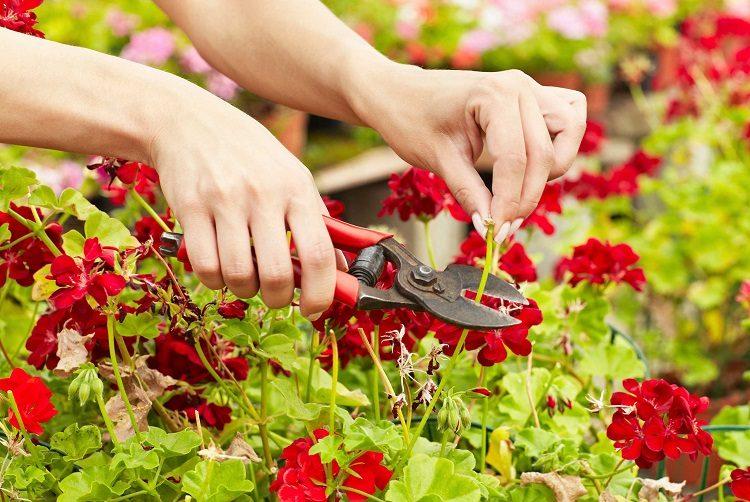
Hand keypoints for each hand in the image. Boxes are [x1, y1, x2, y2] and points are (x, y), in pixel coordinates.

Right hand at [148, 88, 335, 316]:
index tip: (314, 309)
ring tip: (245, 279)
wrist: (187, 122)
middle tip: (274, 297)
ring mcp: (225, 201)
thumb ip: (316, 220)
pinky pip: (205, 266)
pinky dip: (214, 280)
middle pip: (278, 274)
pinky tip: (218, 269)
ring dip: (244, 290)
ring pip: (239, 276)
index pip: (319, 254)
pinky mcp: (190, 208)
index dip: (321, 293)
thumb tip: (340, 269)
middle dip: (278, 300)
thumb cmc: (248, 154)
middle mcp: (264, 194)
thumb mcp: (291, 175)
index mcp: (297, 188)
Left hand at [352, 64, 586, 240]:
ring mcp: (530, 87)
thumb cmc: (412, 119)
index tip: (496, 233)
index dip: (509, 203)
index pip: (515, 160)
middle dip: (527, 196)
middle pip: (544, 154)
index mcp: (493, 95)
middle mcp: (519, 85)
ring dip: (552, 167)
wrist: (400, 93)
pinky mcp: (533, 96)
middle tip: (504, 225)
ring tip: (519, 190)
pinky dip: (561, 142)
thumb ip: (469, 192)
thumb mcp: (438, 160)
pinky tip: (534, 162)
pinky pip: (569, 117)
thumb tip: (491, 226)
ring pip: (569, 132)